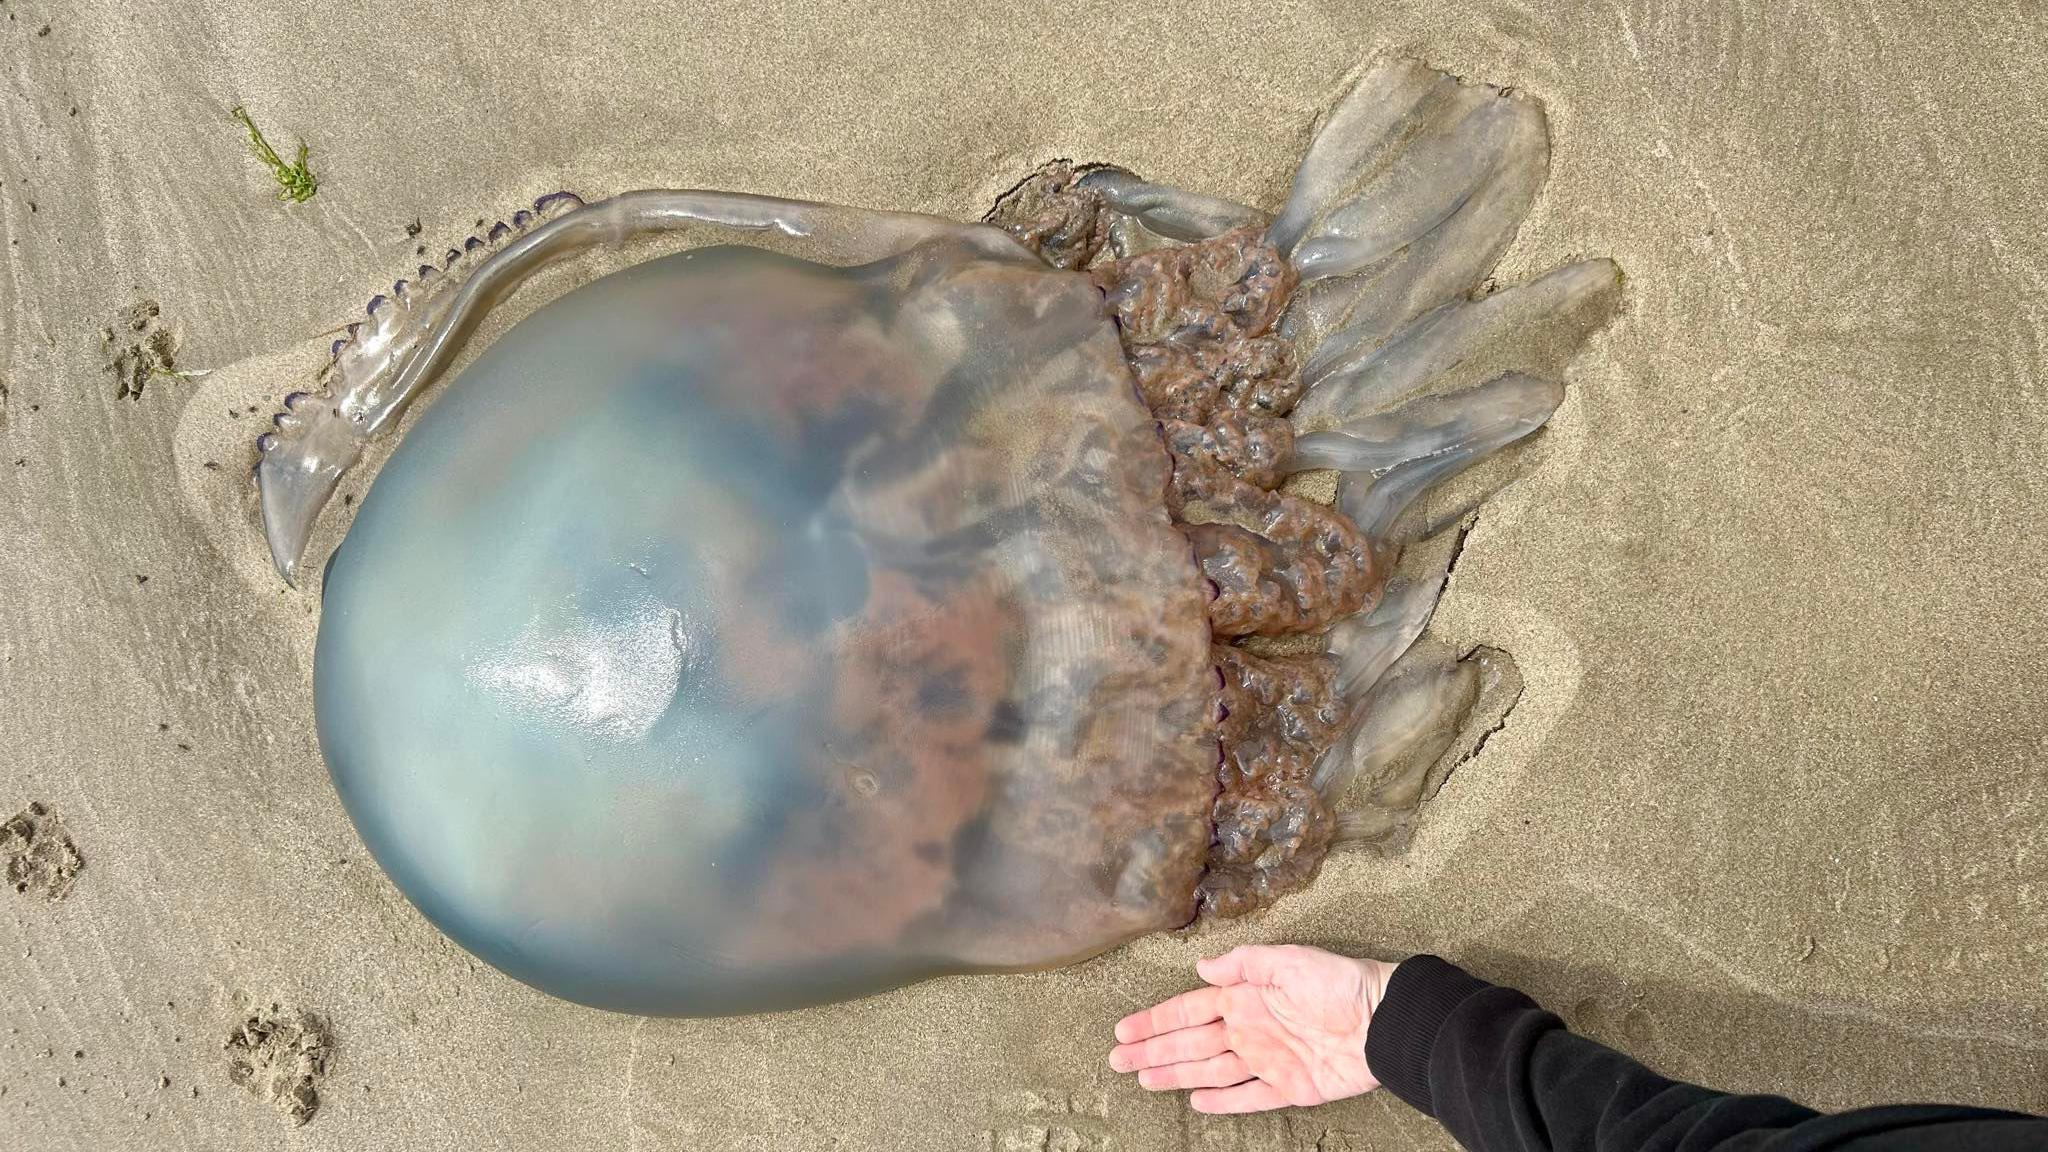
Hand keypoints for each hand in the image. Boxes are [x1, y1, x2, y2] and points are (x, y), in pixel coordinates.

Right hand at [1107, 945, 1395, 1113]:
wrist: (1384, 1021)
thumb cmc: (1339, 984)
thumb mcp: (1288, 960)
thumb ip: (1244, 964)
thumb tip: (1202, 966)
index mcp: (1245, 997)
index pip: (1189, 1011)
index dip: (1156, 1020)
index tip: (1124, 1030)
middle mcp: (1250, 1029)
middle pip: (1190, 1044)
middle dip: (1153, 1050)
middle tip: (1118, 1061)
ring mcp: (1267, 1060)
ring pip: (1210, 1071)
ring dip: (1176, 1074)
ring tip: (1144, 1079)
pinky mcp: (1289, 1087)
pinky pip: (1249, 1097)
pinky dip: (1223, 1101)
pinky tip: (1198, 1101)